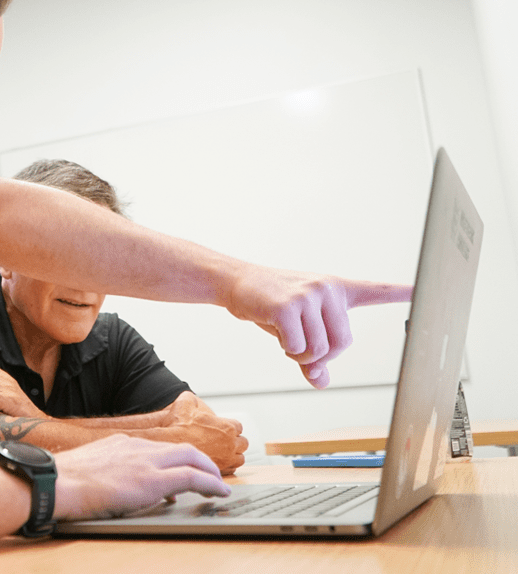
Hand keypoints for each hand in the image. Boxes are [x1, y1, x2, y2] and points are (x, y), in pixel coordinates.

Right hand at [53, 434, 229, 519]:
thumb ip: (108, 472)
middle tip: (211, 476)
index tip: (180, 471)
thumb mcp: (88, 469)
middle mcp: (136, 447)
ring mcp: (145, 461)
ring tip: (218, 485)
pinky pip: (192, 477)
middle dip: (201, 462)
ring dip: (209, 471)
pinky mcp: (151, 479)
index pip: (157, 449)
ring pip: (191, 458)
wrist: (54, 483)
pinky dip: (210, 483)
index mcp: (120, 444)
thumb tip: (117, 487)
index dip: (174, 460)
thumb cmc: (61, 482)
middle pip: (181, 449)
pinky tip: (219, 492)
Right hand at [156, 392, 247, 474]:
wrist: (169, 445)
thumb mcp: (183, 404)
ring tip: (223, 453)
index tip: (222, 429)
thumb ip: (190, 398)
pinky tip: (218, 463)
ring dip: (234, 455)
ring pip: (240, 458)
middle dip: (235, 442)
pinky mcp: (220, 471)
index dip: (229, 427)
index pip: (238, 426)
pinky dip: (227, 467)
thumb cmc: (177, 428)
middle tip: (224, 441)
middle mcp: (230, 443)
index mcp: (227, 427)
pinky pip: (231, 470)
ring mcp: (227, 459)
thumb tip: (189, 397)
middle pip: (243, 443)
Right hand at [226, 268, 411, 387]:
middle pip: (343, 343)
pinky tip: (277, 331)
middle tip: (301, 347)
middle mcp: (327, 289)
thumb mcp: (298, 327)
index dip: (402, 293)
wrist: (237, 282)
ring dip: (301, 355)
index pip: (376, 291)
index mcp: (337, 290)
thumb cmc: (271, 304)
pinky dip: (287, 350)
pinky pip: (298, 346)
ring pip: (321, 349)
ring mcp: (308, 296)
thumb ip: (314, 355)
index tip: (426, 289)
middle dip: (322, 355)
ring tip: (287, 338)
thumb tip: (321, 381)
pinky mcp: (288, 306)